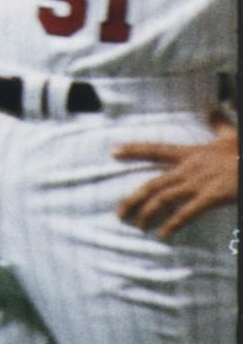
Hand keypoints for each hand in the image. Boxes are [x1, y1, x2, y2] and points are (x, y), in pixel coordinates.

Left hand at [115, 134, 238, 238]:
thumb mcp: (230, 136)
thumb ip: (217, 124)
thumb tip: (212, 109)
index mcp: (190, 153)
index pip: (156, 150)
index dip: (134, 150)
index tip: (113, 151)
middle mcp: (189, 168)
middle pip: (152, 183)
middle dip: (132, 199)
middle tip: (119, 213)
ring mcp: (198, 183)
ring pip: (163, 198)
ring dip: (147, 213)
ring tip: (138, 226)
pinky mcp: (211, 197)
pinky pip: (186, 213)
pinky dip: (172, 224)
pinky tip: (163, 234)